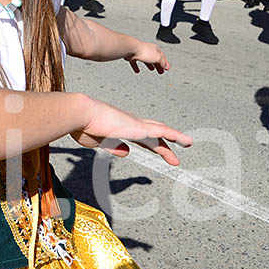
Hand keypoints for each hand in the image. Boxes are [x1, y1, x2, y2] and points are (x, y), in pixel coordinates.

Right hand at [71, 95, 192, 165]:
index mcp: (117, 126)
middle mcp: (128, 123)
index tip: (153, 150)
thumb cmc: (81, 125)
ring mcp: (135, 124)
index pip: (137, 137)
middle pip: (151, 134)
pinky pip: (163, 132)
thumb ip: (112, 147)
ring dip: (174, 140)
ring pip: (160, 132)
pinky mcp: (139, 127)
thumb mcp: (96, 141)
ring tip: (188, 144)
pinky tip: (186, 142)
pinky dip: (176, 136)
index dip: (147, 144)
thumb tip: (126, 152)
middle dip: (162, 145)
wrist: (81, 113)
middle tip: (171, 155)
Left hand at [124, 41, 169, 74]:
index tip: (167, 68)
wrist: (131, 49)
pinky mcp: (132, 56)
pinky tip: (137, 71)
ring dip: (149, 65)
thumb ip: (162, 63)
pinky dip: (136, 67)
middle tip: (161, 71)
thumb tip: (165, 66)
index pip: (162, 56)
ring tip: (151, 69)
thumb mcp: (158, 58)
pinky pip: (135, 63)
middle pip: (155, 58)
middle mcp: (147, 50)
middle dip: (158, 65)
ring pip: (146, 60)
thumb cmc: (144, 51)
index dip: (165, 63)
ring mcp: (139, 53)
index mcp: (155, 49)